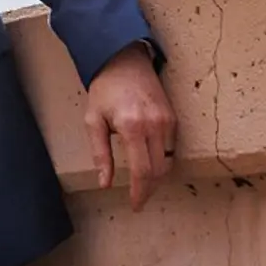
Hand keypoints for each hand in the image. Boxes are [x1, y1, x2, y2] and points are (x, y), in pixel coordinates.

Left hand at [85, 42, 176, 209]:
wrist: (124, 60)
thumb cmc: (104, 89)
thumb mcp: (93, 119)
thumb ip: (100, 153)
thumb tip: (105, 182)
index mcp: (132, 126)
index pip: (143, 171)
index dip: (140, 193)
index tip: (136, 205)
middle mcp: (154, 125)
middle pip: (158, 171)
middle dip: (149, 189)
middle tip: (139, 197)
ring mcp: (167, 121)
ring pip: (167, 162)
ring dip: (157, 177)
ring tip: (144, 184)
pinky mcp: (173, 118)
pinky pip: (171, 148)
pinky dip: (162, 160)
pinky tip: (150, 163)